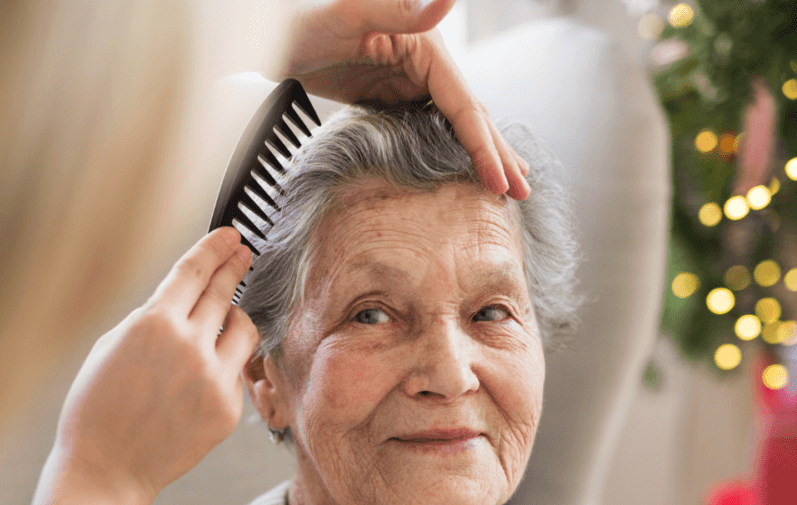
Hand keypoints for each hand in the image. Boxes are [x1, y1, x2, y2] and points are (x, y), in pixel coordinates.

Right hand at [55, 227, 257, 504]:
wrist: (107, 469)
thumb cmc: (98, 410)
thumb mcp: (111, 346)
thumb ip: (151, 319)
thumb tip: (183, 302)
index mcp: (153, 324)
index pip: (194, 271)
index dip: (215, 248)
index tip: (230, 236)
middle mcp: (189, 346)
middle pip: (223, 292)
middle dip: (234, 268)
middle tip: (243, 254)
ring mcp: (214, 379)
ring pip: (245, 330)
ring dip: (236, 318)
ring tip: (226, 318)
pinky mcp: (228, 409)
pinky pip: (236, 372)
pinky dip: (224, 365)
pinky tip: (202, 374)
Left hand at [281, 0, 529, 198]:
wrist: (274, 33)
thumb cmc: (305, 18)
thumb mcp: (350, 12)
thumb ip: (400, 9)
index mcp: (427, 48)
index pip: (465, 106)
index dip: (484, 147)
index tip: (501, 183)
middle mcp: (427, 63)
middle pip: (471, 115)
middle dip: (497, 155)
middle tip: (523, 192)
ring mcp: (411, 80)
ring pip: (456, 123)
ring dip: (483, 153)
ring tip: (508, 183)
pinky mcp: (394, 95)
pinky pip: (431, 128)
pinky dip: (452, 149)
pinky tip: (463, 167)